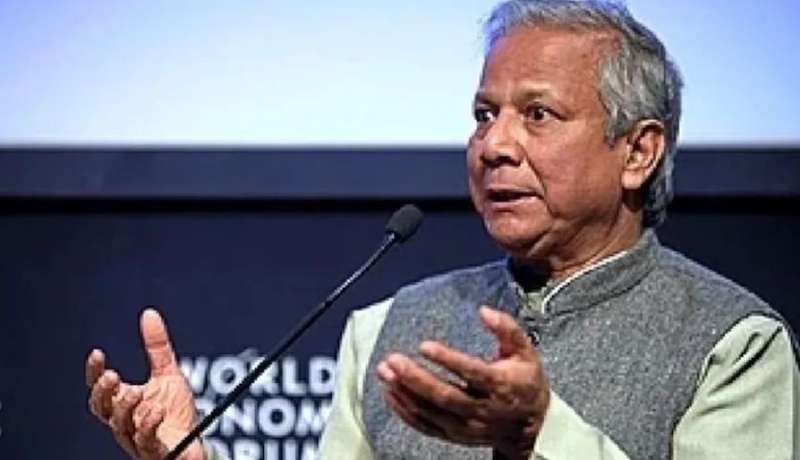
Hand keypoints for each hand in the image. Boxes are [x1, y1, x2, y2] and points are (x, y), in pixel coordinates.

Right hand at [86, 309, 204, 459]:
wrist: (195, 444)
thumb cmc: (176, 414)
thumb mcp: (168, 375)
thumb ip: (157, 348)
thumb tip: (149, 313)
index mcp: (124, 404)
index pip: (101, 390)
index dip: (94, 374)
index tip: (97, 353)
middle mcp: (125, 422)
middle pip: (102, 409)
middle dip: (104, 393)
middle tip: (113, 376)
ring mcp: (137, 439)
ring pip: (121, 426)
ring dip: (126, 408)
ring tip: (137, 393)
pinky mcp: (155, 452)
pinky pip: (146, 442)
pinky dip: (148, 426)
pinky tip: (156, 411)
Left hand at [377, 306, 549, 459]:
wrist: (531, 425)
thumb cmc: (525, 381)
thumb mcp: (525, 351)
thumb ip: (506, 329)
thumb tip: (484, 311)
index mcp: (501, 385)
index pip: (472, 373)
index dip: (448, 360)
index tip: (425, 346)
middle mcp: (483, 409)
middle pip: (445, 396)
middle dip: (416, 378)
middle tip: (393, 361)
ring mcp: (468, 425)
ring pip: (432, 412)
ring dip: (405, 393)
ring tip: (385, 372)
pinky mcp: (455, 435)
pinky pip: (426, 426)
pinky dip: (406, 412)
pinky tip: (391, 393)